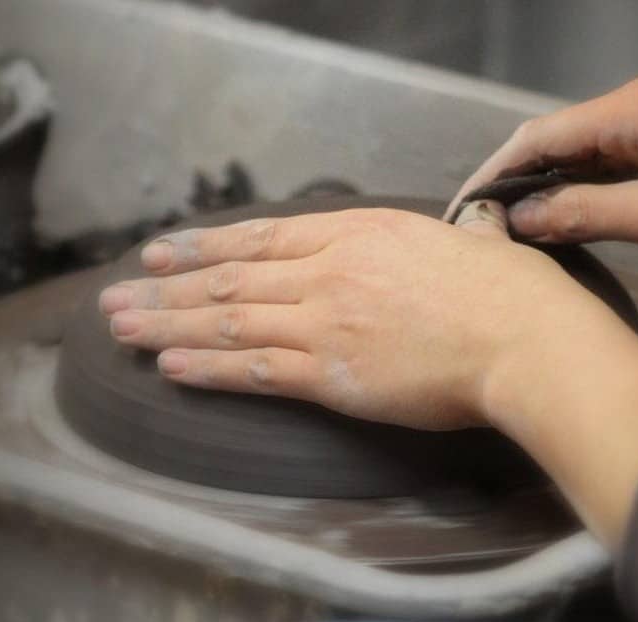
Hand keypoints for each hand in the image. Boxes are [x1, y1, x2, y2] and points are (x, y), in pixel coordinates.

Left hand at [98, 202, 634, 430]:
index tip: (162, 251)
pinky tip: (170, 367)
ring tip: (122, 329)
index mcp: (358, 233)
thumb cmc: (508, 290)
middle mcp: (328, 271)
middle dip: (168, 288)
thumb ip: (456, 235)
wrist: (521, 334)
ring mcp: (325, 321)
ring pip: (230, 320)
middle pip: (230, 278)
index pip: (261, 238)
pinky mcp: (332, 373)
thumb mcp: (472, 241)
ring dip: (170, 325)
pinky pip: (256, 369)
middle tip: (117, 296)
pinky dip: (209, 367)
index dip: (203, 246)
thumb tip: (477, 231)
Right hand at [446, 75, 637, 275]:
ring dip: (543, 188)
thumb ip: (584, 213)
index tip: (464, 211)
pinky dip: (574, 191)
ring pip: (577, 154)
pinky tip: (554, 219)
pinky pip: (602, 165)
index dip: (496, 171)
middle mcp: (637, 104)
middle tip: (481, 227)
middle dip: (515, 180)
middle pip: (555, 138)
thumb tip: (518, 220)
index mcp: (634, 108)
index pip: (542, 134)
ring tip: (506, 229)